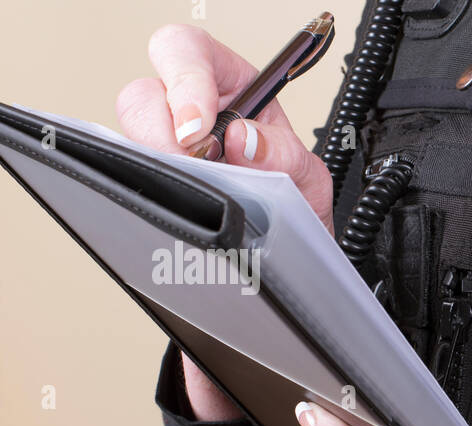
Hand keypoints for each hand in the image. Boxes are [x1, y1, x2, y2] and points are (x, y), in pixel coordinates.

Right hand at [118, 24, 335, 420]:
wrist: (286, 287)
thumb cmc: (298, 220)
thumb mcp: (310, 188)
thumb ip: (287, 159)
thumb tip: (243, 139)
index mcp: (233, 94)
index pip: (188, 53)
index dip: (185, 78)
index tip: (200, 127)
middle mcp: (191, 121)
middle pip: (141, 97)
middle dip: (160, 134)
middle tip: (192, 172)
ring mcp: (163, 160)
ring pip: (123, 145)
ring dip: (153, 172)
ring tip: (195, 205)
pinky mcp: (147, 197)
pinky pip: (123, 189)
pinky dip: (144, 205)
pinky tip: (175, 229)